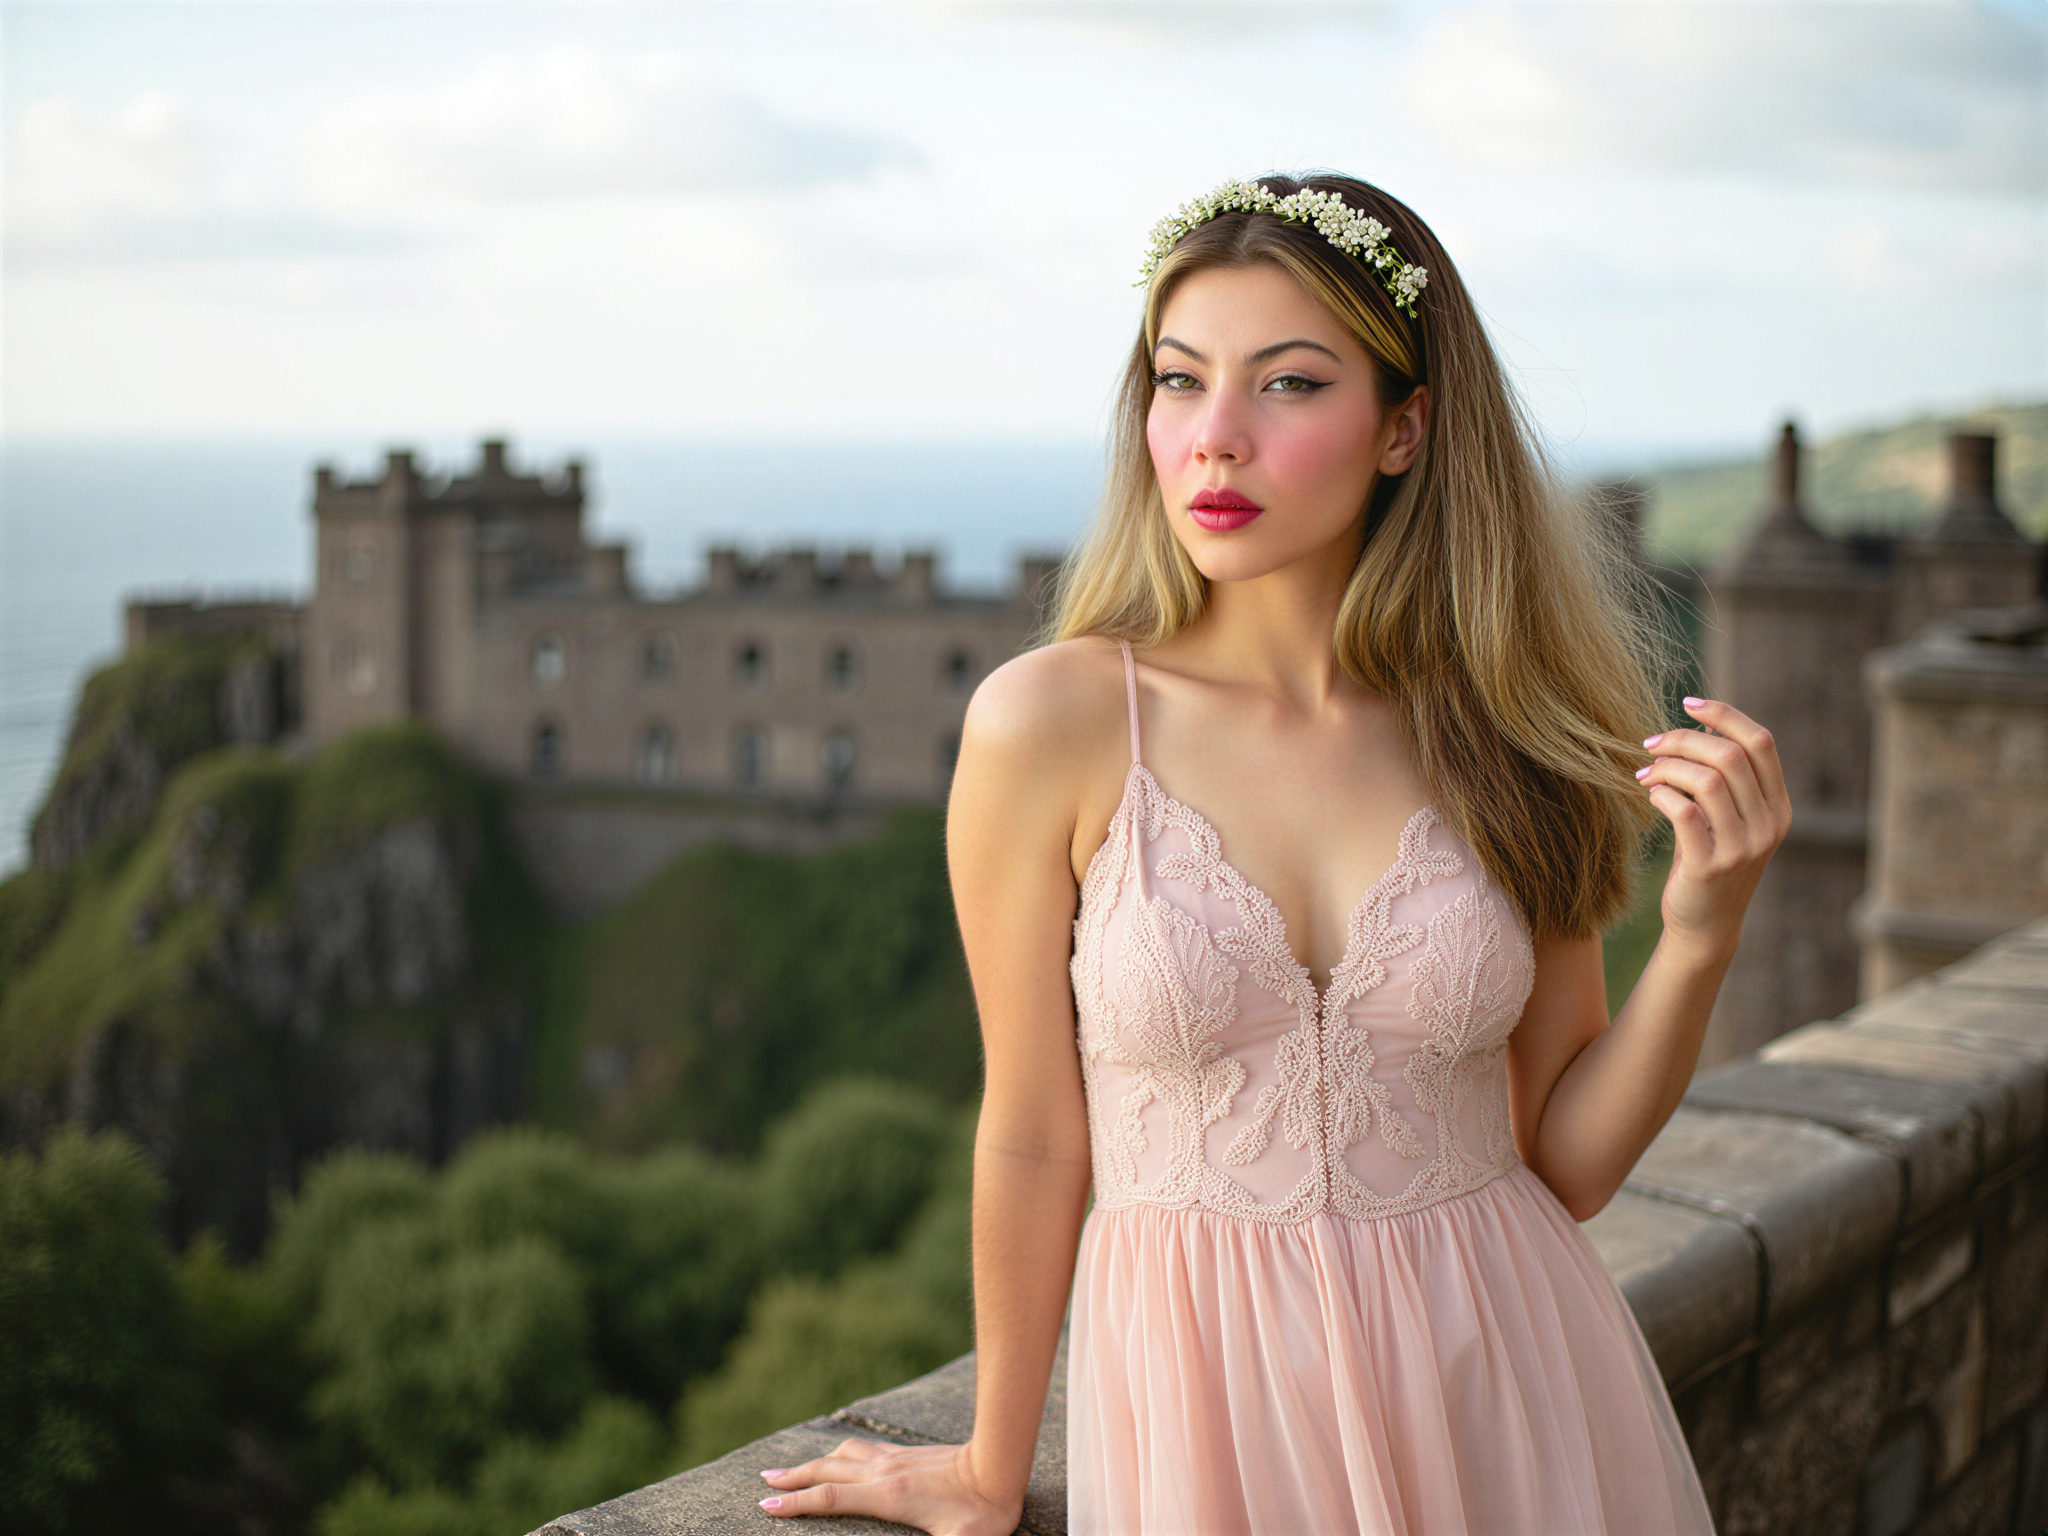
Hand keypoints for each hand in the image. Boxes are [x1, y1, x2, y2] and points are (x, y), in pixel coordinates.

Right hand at [758, 1437, 1021, 1534]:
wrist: (1001, 1466)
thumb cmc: (982, 1513)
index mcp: (888, 1496)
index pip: (831, 1497)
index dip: (797, 1504)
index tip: (766, 1507)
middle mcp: (884, 1472)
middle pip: (827, 1470)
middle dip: (793, 1478)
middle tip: (764, 1482)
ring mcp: (895, 1459)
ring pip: (844, 1454)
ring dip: (815, 1460)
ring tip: (794, 1468)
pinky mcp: (908, 1453)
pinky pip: (865, 1448)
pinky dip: (843, 1451)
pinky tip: (844, 1453)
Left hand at [1635, 696, 1791, 957]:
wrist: (1705, 924)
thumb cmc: (1708, 859)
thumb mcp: (1727, 819)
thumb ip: (1721, 779)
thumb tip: (1689, 728)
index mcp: (1778, 807)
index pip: (1761, 742)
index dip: (1725, 715)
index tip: (1688, 703)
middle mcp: (1769, 825)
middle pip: (1730, 755)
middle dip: (1684, 739)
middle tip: (1650, 744)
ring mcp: (1743, 847)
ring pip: (1708, 780)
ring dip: (1668, 767)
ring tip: (1645, 774)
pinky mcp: (1711, 866)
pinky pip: (1684, 811)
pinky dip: (1661, 795)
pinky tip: (1650, 796)